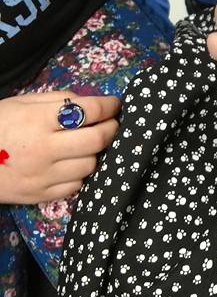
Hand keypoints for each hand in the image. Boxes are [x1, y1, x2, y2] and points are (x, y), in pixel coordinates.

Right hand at [0, 92, 120, 203]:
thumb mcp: (22, 102)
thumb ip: (58, 100)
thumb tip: (91, 104)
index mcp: (37, 120)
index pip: (88, 111)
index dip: (109, 106)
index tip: (114, 104)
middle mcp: (43, 149)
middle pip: (97, 140)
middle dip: (112, 129)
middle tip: (112, 123)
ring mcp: (43, 176)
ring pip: (91, 164)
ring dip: (96, 152)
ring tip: (89, 144)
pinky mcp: (41, 196)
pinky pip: (76, 185)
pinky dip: (80, 173)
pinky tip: (73, 163)